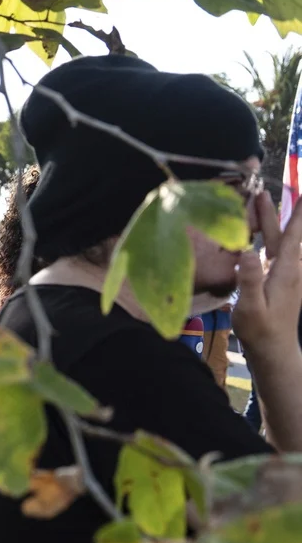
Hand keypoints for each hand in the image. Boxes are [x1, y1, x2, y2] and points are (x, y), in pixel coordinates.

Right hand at [234, 192, 301, 357]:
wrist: (273, 350)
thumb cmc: (261, 330)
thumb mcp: (251, 307)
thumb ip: (249, 280)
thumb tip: (246, 252)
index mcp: (285, 272)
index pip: (292, 237)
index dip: (297, 215)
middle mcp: (288, 270)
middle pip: (282, 235)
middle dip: (275, 213)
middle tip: (262, 192)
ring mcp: (283, 276)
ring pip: (276, 243)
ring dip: (269, 224)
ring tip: (259, 207)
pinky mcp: (277, 283)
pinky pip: (272, 254)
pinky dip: (266, 240)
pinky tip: (256, 238)